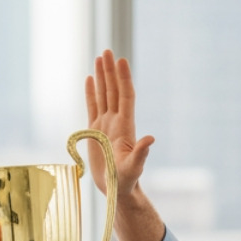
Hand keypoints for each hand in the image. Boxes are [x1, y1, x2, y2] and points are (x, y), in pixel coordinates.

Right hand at [84, 50, 153, 199]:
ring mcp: (106, 125)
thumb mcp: (133, 168)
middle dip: (111, 70)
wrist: (116, 189)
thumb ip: (141, 153)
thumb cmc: (126, 181)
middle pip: (114, 90)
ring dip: (102, 76)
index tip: (121, 60)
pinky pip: (93, 106)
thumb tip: (151, 139)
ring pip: (104, 95)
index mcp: (125, 126)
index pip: (125, 96)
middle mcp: (116, 121)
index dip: (123, 78)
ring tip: (99, 57)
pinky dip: (91, 92)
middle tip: (107, 51)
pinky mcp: (95, 131)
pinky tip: (90, 79)